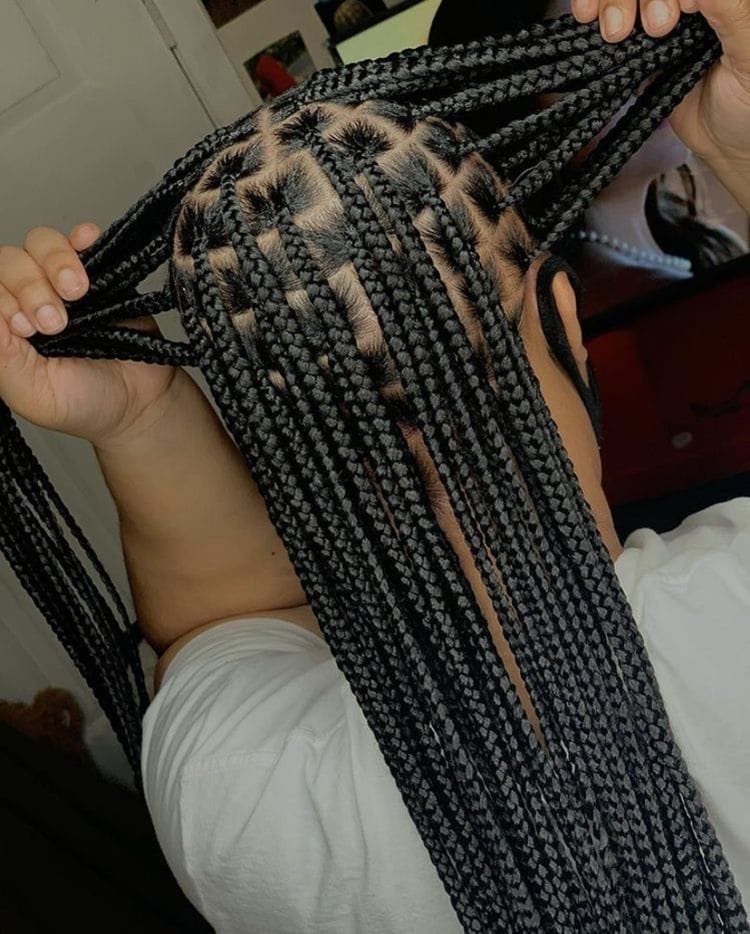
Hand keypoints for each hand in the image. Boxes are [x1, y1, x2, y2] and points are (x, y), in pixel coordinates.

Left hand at [0, 223, 178, 446]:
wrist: (141, 403)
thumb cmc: (85, 404)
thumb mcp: (32, 393)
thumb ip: (2, 356)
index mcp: (7, 328)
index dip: (5, 301)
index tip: (28, 330)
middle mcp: (29, 300)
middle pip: (10, 262)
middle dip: (30, 287)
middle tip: (57, 323)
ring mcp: (63, 284)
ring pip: (41, 244)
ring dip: (56, 261)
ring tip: (77, 292)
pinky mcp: (100, 274)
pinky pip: (84, 239)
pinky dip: (83, 236)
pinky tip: (87, 242)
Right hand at [571, 0, 749, 167]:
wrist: (727, 143)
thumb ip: (730, 10)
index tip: (688, 9)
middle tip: (657, 28)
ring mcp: (664, 14)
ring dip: (613, 1)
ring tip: (616, 32)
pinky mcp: (640, 40)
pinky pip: (610, 16)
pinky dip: (594, 10)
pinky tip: (586, 18)